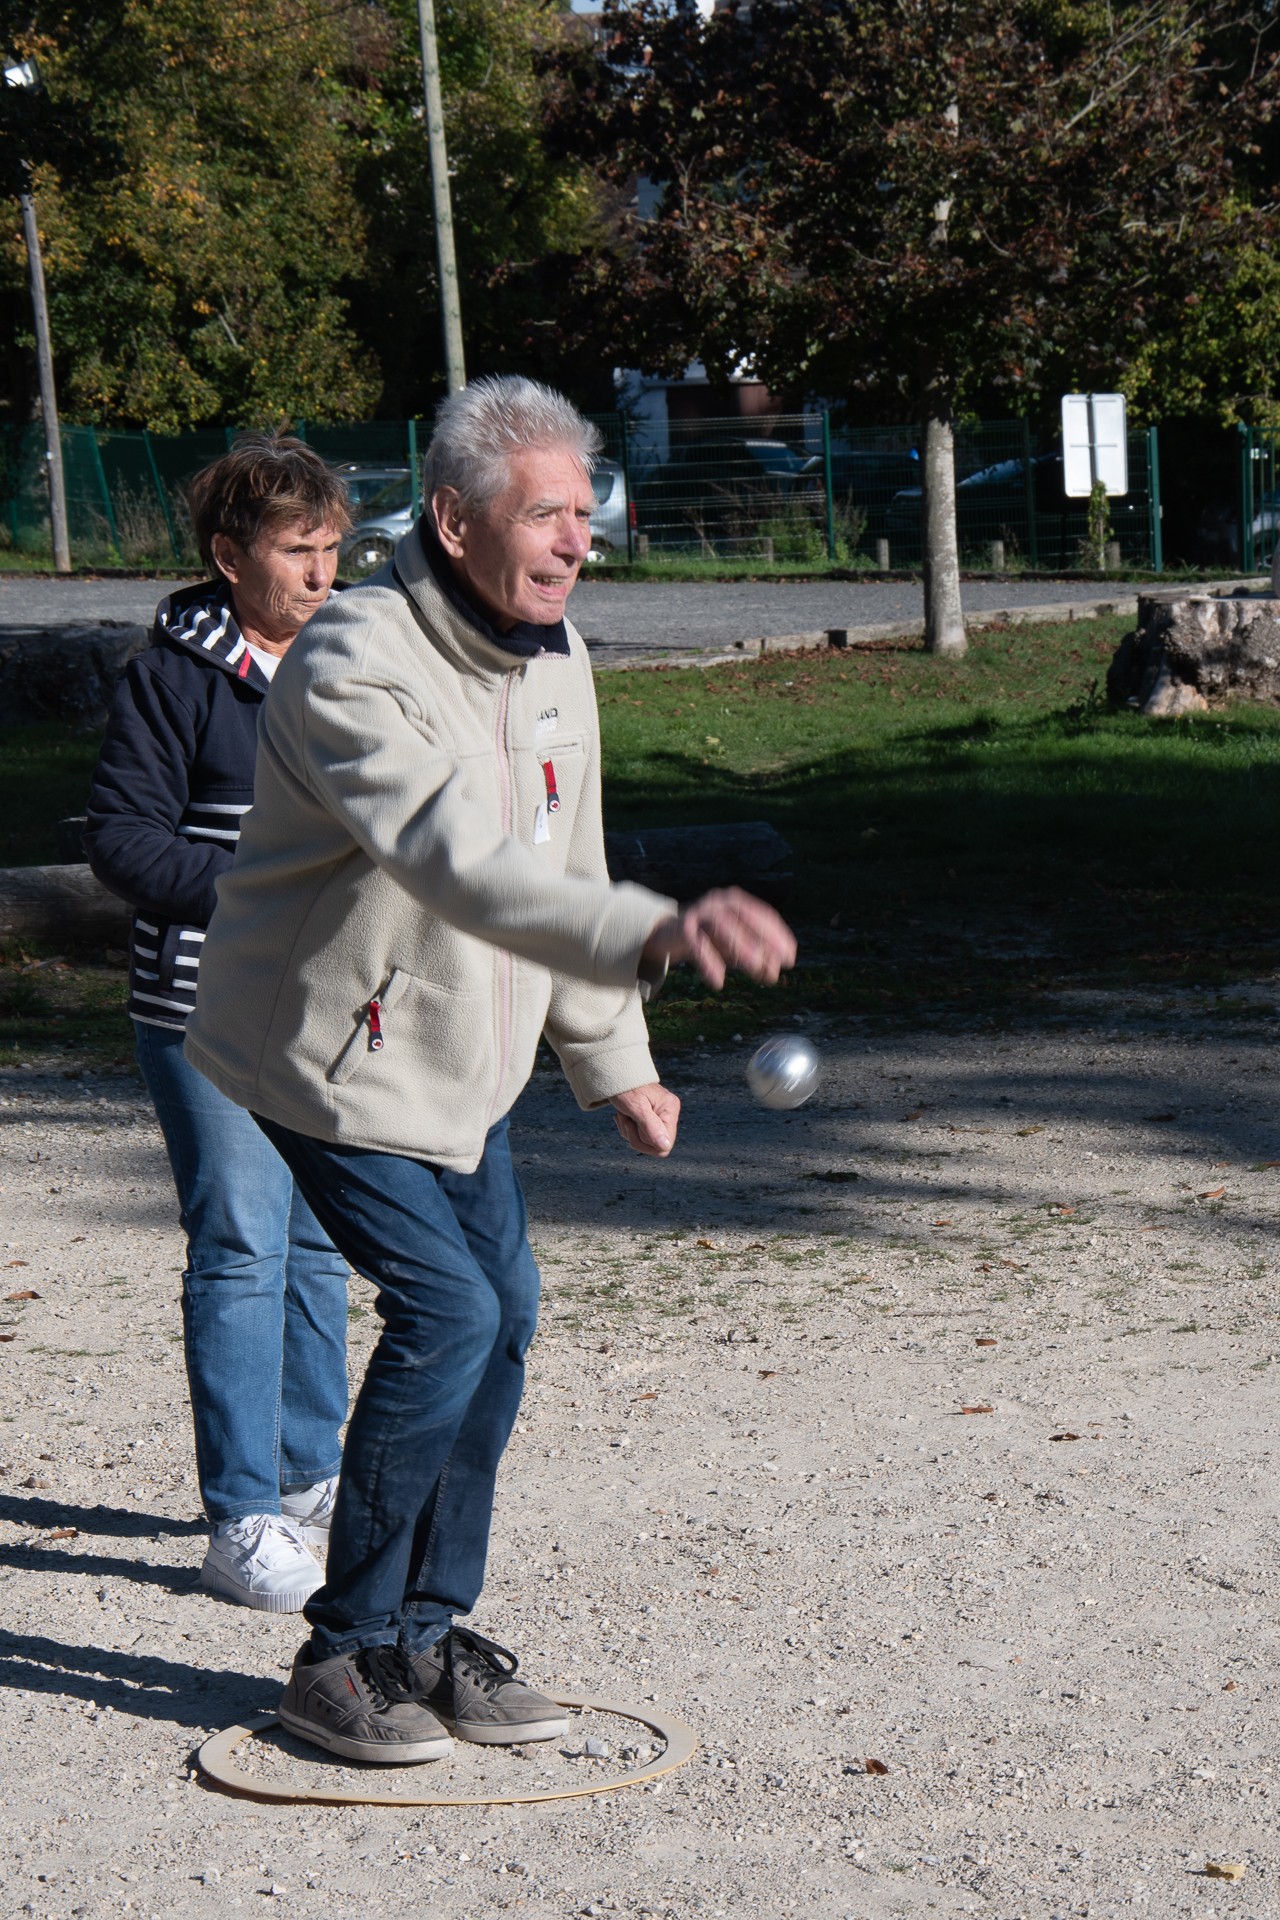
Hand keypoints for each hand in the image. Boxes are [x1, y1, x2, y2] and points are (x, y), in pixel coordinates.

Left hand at [611, 1082, 680, 1156]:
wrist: (616, 1075)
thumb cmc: (625, 1088)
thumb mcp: (636, 1107)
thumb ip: (651, 1127)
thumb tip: (665, 1147)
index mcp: (670, 1109)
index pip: (665, 1144)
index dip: (645, 1142)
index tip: (631, 1125)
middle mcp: (669, 1114)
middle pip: (655, 1146)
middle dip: (635, 1137)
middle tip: (626, 1120)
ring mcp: (660, 1117)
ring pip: (646, 1142)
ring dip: (629, 1132)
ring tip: (624, 1116)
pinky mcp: (651, 1119)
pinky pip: (641, 1136)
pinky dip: (628, 1130)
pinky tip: (624, 1117)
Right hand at [641, 886, 796, 990]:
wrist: (668, 933)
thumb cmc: (708, 938)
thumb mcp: (732, 946)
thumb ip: (752, 955)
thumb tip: (774, 974)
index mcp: (736, 902)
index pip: (762, 915)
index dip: (778, 935)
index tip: (790, 956)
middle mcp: (719, 901)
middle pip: (745, 919)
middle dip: (765, 940)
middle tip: (780, 964)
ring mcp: (700, 911)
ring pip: (723, 926)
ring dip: (742, 947)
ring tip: (757, 968)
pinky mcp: (683, 926)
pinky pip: (698, 944)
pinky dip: (709, 963)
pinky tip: (718, 982)